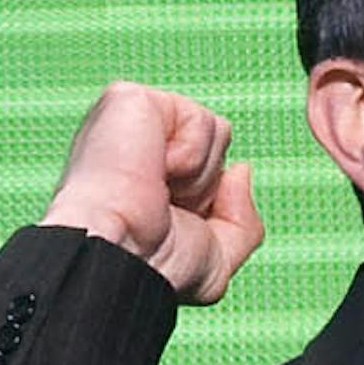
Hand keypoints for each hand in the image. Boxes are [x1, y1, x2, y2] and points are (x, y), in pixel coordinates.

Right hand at [39, 81, 265, 303]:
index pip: (212, 172)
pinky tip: (155, 170)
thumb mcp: (216, 261)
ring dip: (199, 174)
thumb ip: (242, 220)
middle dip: (207, 187)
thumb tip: (241, 170)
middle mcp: (139, 145)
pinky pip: (200, 119)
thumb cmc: (154, 265)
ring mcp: (133, 120)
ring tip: (159, 190)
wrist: (121, 257)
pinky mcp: (128, 99)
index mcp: (149, 177)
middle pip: (219, 147)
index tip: (173, 227)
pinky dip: (189, 154)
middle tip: (168, 207)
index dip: (208, 204)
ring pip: (216, 130)